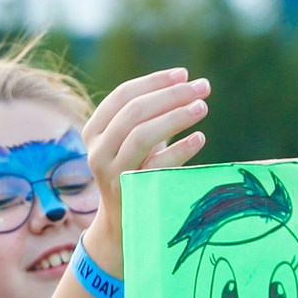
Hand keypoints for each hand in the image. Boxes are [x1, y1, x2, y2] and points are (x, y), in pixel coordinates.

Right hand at [79, 68, 211, 274]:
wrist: (123, 223)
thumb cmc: (135, 170)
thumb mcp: (132, 140)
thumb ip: (148, 113)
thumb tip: (186, 82)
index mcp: (94, 131)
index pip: (122, 96)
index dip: (154, 82)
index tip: (184, 74)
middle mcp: (97, 151)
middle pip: (134, 112)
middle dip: (171, 95)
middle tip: (204, 87)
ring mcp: (112, 173)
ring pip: (141, 135)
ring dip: (175, 117)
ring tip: (203, 107)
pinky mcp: (130, 192)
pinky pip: (157, 166)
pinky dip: (181, 149)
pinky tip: (200, 138)